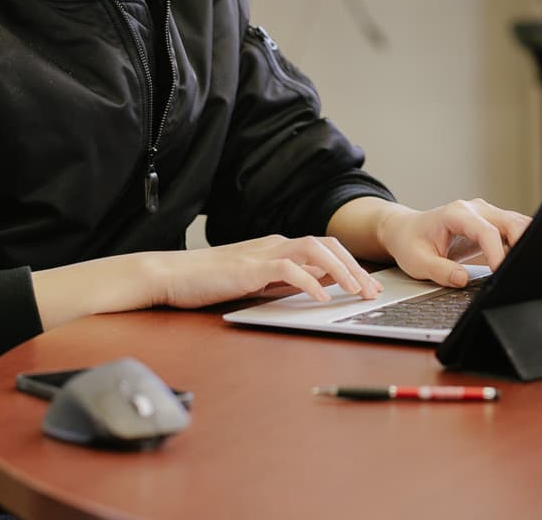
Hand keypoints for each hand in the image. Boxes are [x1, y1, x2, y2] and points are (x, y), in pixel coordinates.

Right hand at [32, 234, 379, 330]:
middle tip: (372, 291)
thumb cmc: (208, 281)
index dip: (351, 265)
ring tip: (355, 292)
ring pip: (315, 251)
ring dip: (341, 271)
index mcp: (278, 247)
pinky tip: (320, 298)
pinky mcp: (250, 266)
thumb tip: (316, 287)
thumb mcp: (255, 281)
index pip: (325, 249)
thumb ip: (283, 281)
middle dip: (355, 268)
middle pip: (328, 246)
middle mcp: (276, 244)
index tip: (368, 285)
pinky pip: (288, 269)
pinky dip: (309, 282)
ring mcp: (263, 253)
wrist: (169, 274)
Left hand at [374, 198, 531, 287]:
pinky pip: (513, 228)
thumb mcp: (417, 262)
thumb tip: (462, 279)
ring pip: (517, 222)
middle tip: (523, 268)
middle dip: (522, 242)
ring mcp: (486, 213)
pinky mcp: (492, 222)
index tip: (501, 271)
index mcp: (456, 214)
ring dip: (525, 241)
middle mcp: (475, 209)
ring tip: (524, 265)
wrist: (407, 230)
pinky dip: (521, 241)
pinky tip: (520, 259)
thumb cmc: (411, 243)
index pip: (486, 231)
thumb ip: (440, 271)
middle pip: (510, 221)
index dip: (497, 252)